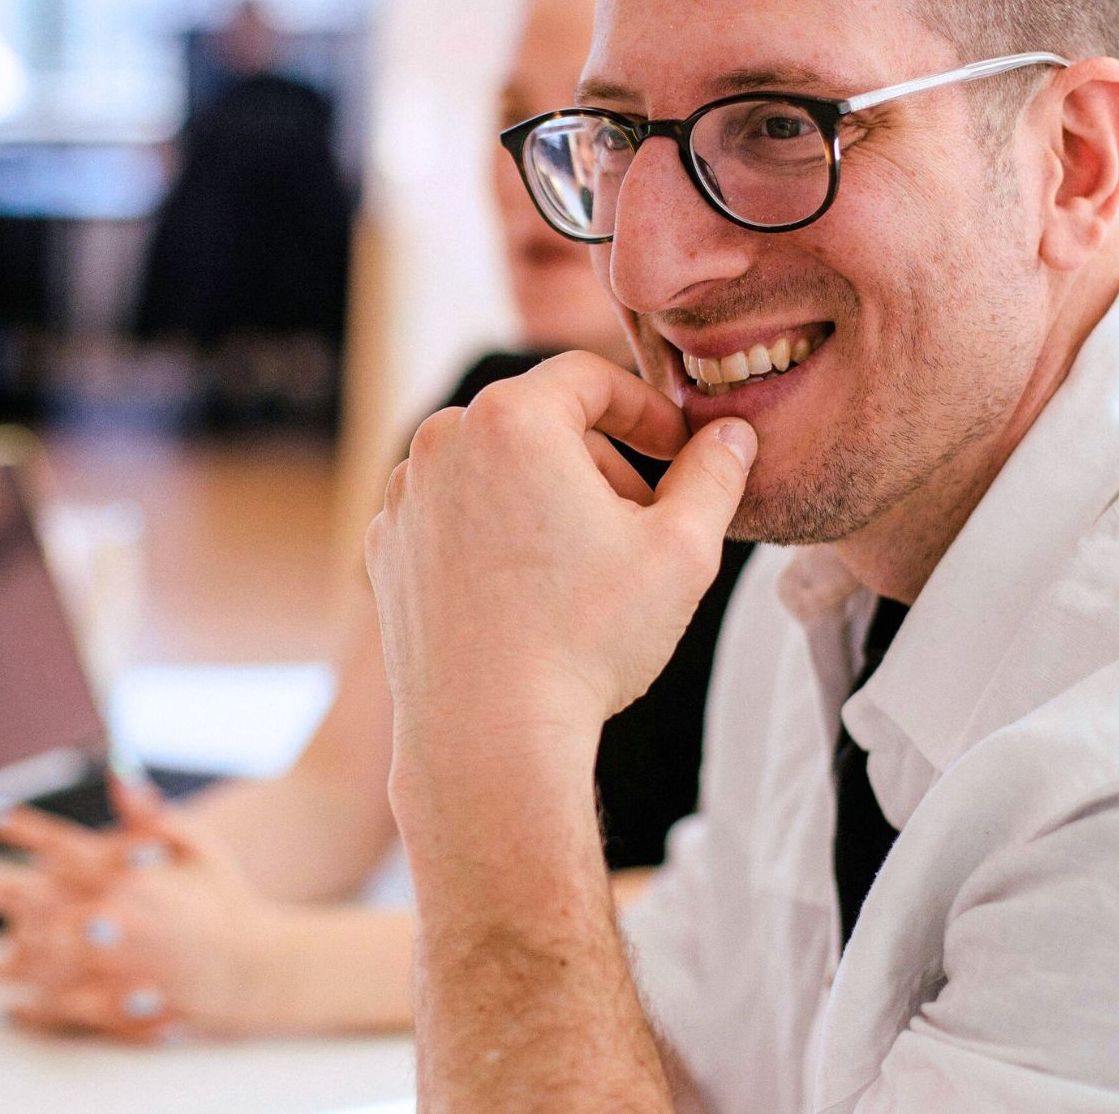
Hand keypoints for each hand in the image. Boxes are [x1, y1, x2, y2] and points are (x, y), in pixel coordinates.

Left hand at [0, 780, 289, 1039]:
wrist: (252, 967)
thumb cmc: (223, 899)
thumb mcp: (192, 844)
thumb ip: (147, 812)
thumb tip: (117, 770)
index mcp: (115, 872)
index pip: (54, 842)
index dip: (20, 829)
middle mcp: (93, 915)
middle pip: (11, 893)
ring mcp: (91, 964)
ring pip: (16, 963)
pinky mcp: (100, 1003)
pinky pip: (48, 1009)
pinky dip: (23, 1011)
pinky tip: (1, 1010)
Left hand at [366, 351, 754, 774]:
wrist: (488, 739)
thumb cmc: (587, 640)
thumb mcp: (682, 551)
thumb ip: (714, 476)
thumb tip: (732, 434)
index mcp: (510, 419)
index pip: (589, 378)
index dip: (646, 410)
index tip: (678, 452)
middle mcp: (441, 442)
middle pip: (539, 421)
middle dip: (599, 459)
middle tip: (645, 519)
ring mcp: (404, 496)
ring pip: (494, 467)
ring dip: (546, 494)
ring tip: (590, 561)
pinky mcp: (386, 548)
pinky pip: (454, 513)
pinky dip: (496, 531)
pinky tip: (532, 591)